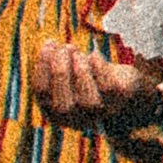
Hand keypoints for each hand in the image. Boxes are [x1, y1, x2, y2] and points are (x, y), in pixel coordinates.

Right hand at [32, 37, 162, 127]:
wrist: (119, 80)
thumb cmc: (85, 73)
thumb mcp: (66, 71)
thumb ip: (53, 64)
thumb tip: (50, 46)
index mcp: (53, 111)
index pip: (42, 93)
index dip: (43, 66)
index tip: (49, 43)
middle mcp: (75, 119)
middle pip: (63, 105)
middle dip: (61, 72)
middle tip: (66, 47)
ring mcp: (98, 113)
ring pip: (87, 101)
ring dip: (80, 72)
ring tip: (78, 52)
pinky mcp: (118, 102)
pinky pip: (108, 88)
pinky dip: (99, 69)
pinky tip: (94, 55)